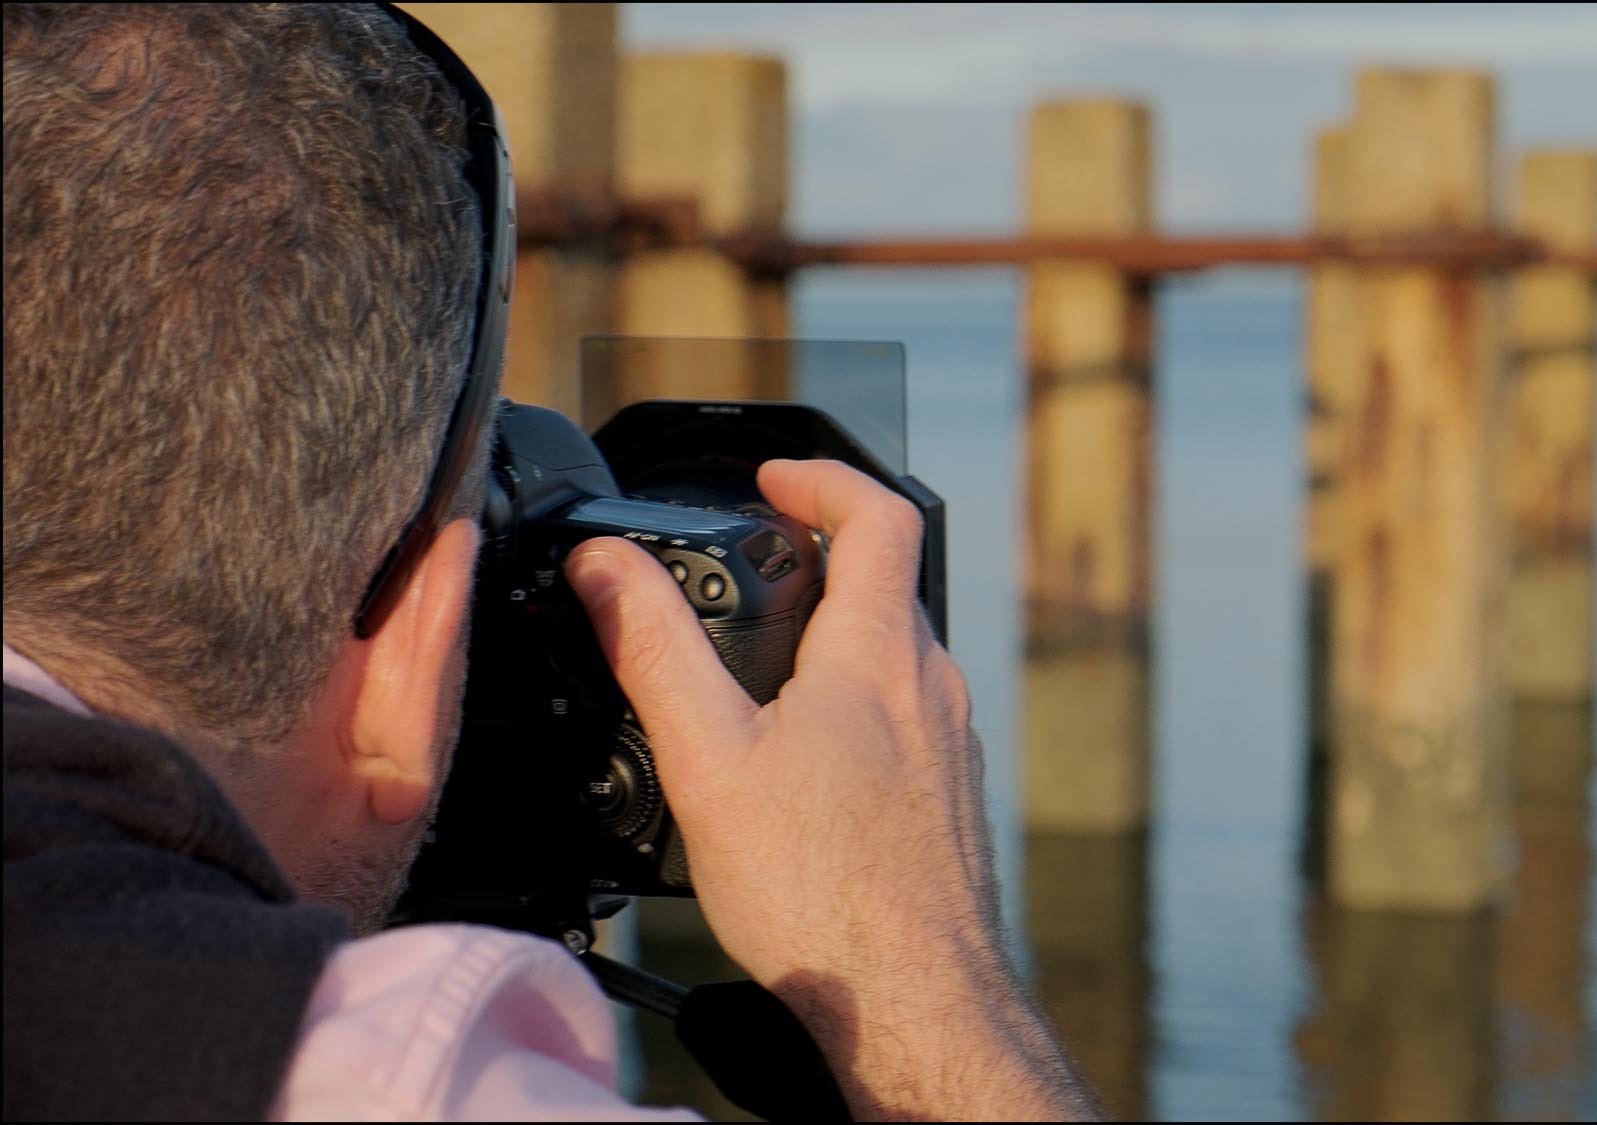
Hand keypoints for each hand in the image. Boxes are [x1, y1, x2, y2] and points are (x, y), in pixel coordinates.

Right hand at [566, 459, 1100, 1121]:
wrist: (913, 1005)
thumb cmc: (823, 896)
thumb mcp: (708, 760)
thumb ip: (655, 653)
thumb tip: (605, 570)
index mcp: (880, 654)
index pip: (878, 513)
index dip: (822, 476)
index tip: (771, 479)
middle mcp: (932, 687)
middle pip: (888, 580)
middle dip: (821, 555)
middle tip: (755, 562)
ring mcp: (951, 745)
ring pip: (899, 653)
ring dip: (838, 633)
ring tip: (765, 664)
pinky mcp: (951, 800)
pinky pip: (907, 718)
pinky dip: (857, 702)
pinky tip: (804, 763)